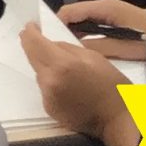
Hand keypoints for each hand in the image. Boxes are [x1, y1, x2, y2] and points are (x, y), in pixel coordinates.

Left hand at [23, 25, 131, 139]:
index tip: (30, 26)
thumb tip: (50, 43)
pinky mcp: (48, 107)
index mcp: (62, 64)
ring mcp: (47, 96)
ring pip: (38, 73)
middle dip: (32, 46)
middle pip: (31, 57)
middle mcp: (49, 80)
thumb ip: (67, 48)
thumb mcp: (94, 57)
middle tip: (35, 37)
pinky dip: (51, 83)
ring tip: (63, 68)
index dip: (30, 32)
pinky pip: (44, 88)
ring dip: (44, 66)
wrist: (116, 119)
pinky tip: (67, 86)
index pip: (34, 43)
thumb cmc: (112, 86)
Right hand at [56, 0, 145, 60]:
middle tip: (55, 50)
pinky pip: (94, 26)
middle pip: (75, 16)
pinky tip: (85, 51)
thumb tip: (74, 48)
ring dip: (75, 35)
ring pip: (84, 22)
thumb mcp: (125, 48)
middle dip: (64, 31)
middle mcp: (106, 7)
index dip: (55, 25)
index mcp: (106, 8)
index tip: (46, 40)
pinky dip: (86, 36)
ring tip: (67, 53)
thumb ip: (98, 46)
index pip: (69, 11)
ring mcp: (112, 12)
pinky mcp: (117, 20)